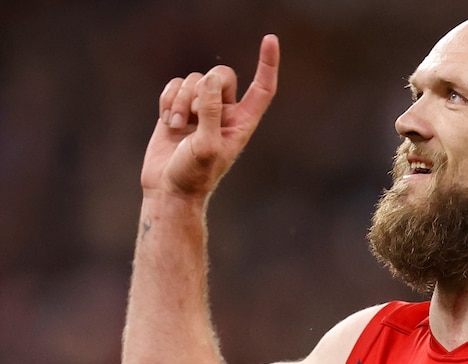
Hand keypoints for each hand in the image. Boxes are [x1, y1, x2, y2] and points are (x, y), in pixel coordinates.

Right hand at [141, 34, 279, 201]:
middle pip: (221, 75)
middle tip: (192, 115)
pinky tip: (167, 121)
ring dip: (181, 99)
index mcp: (242, 122)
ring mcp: (201, 109)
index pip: (262, 88)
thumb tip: (210, 81)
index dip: (267, 64)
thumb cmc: (194, 175)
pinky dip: (168, 99)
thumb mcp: (207, 146)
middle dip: (203, 88)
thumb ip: (210, 112)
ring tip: (177, 125)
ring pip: (194, 80)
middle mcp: (225, 112)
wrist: (168, 189)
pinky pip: (175, 85)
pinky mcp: (178, 108)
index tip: (270, 39)